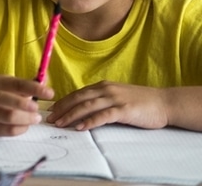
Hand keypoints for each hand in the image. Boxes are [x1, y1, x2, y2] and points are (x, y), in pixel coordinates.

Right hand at [0, 75, 52, 136]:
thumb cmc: (8, 94)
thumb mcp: (15, 86)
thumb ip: (31, 83)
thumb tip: (45, 77)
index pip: (16, 84)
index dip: (34, 88)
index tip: (50, 93)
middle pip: (4, 99)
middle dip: (23, 104)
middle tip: (37, 107)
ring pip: (9, 116)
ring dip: (27, 118)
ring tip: (36, 118)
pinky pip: (10, 130)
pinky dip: (22, 128)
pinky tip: (26, 125)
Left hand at [47, 82, 167, 131]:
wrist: (164, 102)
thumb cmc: (140, 102)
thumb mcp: (117, 96)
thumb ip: (101, 100)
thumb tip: (83, 109)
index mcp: (102, 86)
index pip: (77, 93)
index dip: (63, 102)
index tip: (51, 110)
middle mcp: (106, 90)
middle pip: (78, 98)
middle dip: (62, 108)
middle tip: (50, 118)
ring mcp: (115, 99)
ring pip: (87, 106)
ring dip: (71, 115)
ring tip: (60, 124)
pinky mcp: (124, 110)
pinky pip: (103, 115)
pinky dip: (90, 121)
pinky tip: (80, 127)